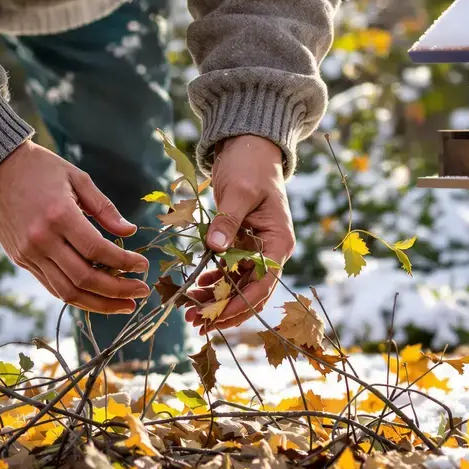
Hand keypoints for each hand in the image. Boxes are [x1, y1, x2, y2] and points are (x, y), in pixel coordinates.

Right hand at [0, 141, 149, 313]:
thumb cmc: (38, 168)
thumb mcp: (76, 178)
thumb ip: (104, 207)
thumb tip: (129, 232)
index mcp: (59, 215)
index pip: (97, 250)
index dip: (125, 263)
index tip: (143, 265)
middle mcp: (42, 239)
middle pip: (85, 278)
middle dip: (118, 290)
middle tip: (141, 291)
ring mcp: (29, 253)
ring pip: (68, 291)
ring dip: (100, 303)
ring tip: (124, 304)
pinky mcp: (21, 260)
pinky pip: (52, 286)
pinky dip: (77, 295)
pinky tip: (97, 296)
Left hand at [186, 135, 293, 332]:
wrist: (250, 147)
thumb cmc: (250, 166)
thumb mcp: (239, 192)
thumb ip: (228, 221)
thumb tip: (216, 249)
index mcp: (279, 243)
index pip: (262, 285)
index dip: (237, 305)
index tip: (211, 317)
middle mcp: (272, 252)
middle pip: (250, 293)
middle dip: (224, 310)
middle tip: (194, 321)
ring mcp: (257, 250)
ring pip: (238, 286)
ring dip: (216, 299)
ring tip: (189, 309)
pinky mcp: (243, 244)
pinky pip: (230, 272)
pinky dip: (214, 282)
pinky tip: (196, 286)